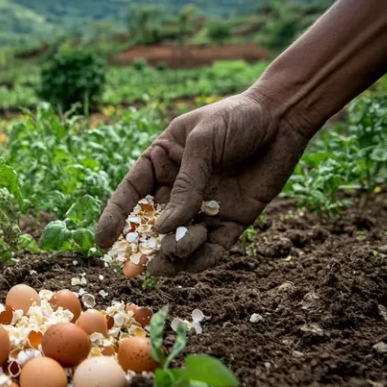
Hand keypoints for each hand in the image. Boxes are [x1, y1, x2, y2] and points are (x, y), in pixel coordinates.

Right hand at [95, 90, 309, 275]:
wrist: (284, 118)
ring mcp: (204, 207)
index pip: (130, 193)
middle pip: (151, 224)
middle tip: (135, 268)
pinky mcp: (230, 221)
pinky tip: (198, 250)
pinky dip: (201, 256)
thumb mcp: (204, 141)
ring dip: (173, 252)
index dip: (115, 218)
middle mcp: (178, 188)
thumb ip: (186, 185)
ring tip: (174, 252)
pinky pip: (211, 248)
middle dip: (141, 247)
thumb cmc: (236, 118)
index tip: (103, 242)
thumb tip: (165, 227)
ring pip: (179, 241)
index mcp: (162, 162)